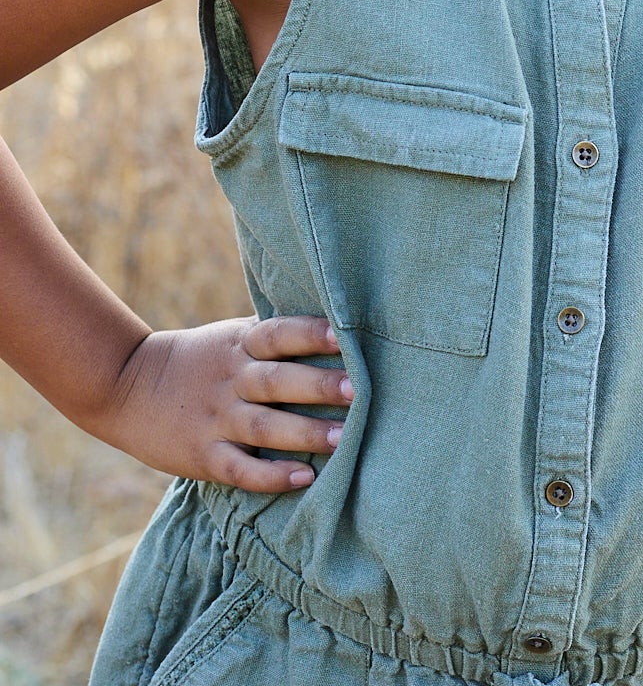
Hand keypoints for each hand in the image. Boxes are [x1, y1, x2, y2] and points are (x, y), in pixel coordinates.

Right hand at [89, 316, 352, 492]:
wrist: (128, 386)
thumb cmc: (199, 358)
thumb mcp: (230, 337)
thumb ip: (272, 336)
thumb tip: (332, 322)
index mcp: (239, 345)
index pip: (279, 334)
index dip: (310, 333)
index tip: (345, 335)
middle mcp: (230, 380)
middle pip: (277, 381)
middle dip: (318, 386)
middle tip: (357, 390)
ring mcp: (215, 419)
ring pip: (265, 427)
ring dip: (305, 433)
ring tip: (345, 438)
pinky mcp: (202, 455)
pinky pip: (240, 468)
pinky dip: (271, 475)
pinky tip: (302, 478)